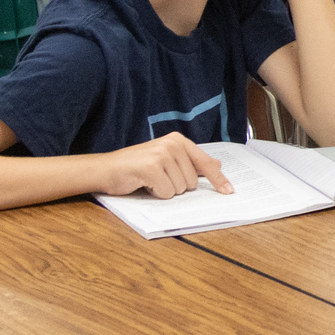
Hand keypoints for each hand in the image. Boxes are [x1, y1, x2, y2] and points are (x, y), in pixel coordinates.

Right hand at [96, 132, 230, 197]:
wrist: (105, 169)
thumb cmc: (136, 168)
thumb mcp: (165, 161)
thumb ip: (190, 162)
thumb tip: (217, 165)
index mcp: (178, 140)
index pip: (205, 162)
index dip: (218, 179)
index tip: (229, 191)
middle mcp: (172, 144)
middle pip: (192, 181)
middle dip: (176, 186)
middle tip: (158, 179)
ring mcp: (162, 154)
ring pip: (180, 188)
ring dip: (165, 190)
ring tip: (150, 180)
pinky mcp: (151, 167)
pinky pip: (166, 192)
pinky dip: (156, 194)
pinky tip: (144, 184)